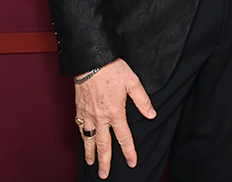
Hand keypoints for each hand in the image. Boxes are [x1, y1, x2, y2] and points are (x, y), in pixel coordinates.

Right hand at [75, 58, 156, 178]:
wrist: (91, 60)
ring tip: (90, 163)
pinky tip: (83, 139)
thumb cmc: (112, 69)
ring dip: (89, 153)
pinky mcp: (79, 108)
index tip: (132, 162)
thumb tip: (152, 114)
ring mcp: (88, 114)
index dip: (129, 152)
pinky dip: (81, 136)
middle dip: (104, 161)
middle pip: (103, 145)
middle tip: (104, 174)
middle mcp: (100, 117)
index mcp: (115, 113)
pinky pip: (80, 127)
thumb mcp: (133, 82)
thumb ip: (143, 100)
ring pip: (88, 139)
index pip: (124, 138)